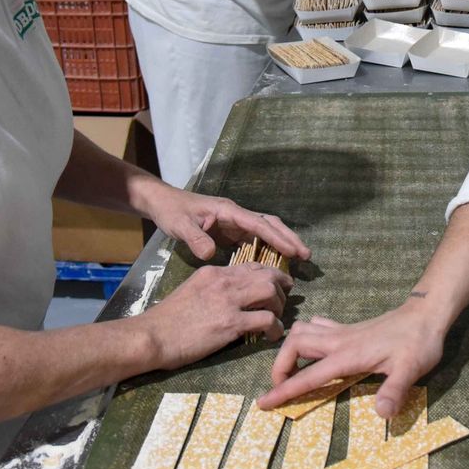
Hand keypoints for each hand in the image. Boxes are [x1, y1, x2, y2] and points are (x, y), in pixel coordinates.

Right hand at [138, 263, 292, 369]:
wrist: (152, 336)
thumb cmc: (166, 320)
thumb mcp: (191, 291)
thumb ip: (212, 289)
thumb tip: (231, 298)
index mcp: (213, 272)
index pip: (250, 265)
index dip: (269, 273)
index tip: (276, 285)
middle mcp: (223, 281)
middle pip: (266, 274)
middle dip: (281, 286)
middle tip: (285, 299)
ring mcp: (228, 301)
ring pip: (269, 291)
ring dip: (279, 305)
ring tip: (277, 318)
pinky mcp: (231, 323)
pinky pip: (266, 319)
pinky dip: (275, 328)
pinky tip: (272, 335)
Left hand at [140, 187, 309, 263]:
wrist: (163, 204)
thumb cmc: (172, 212)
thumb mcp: (180, 226)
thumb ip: (195, 239)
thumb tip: (210, 254)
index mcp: (229, 211)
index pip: (259, 224)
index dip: (277, 238)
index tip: (294, 251)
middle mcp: (236, 215)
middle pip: (269, 224)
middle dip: (288, 238)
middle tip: (306, 255)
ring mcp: (234, 223)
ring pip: (265, 230)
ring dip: (281, 242)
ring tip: (298, 259)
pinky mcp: (230, 231)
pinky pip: (254, 239)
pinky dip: (267, 248)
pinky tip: (273, 263)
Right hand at [257, 300, 447, 417]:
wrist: (426, 313)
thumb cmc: (419, 343)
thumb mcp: (411, 370)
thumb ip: (394, 391)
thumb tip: (381, 415)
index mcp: (347, 355)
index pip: (308, 375)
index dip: (284, 391)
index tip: (263, 403)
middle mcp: (339, 341)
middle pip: (294, 344)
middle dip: (280, 366)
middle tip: (281, 388)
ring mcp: (343, 333)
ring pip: (302, 331)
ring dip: (290, 349)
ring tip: (292, 370)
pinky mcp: (349, 329)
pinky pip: (317, 327)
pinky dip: (306, 336)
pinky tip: (313, 349)